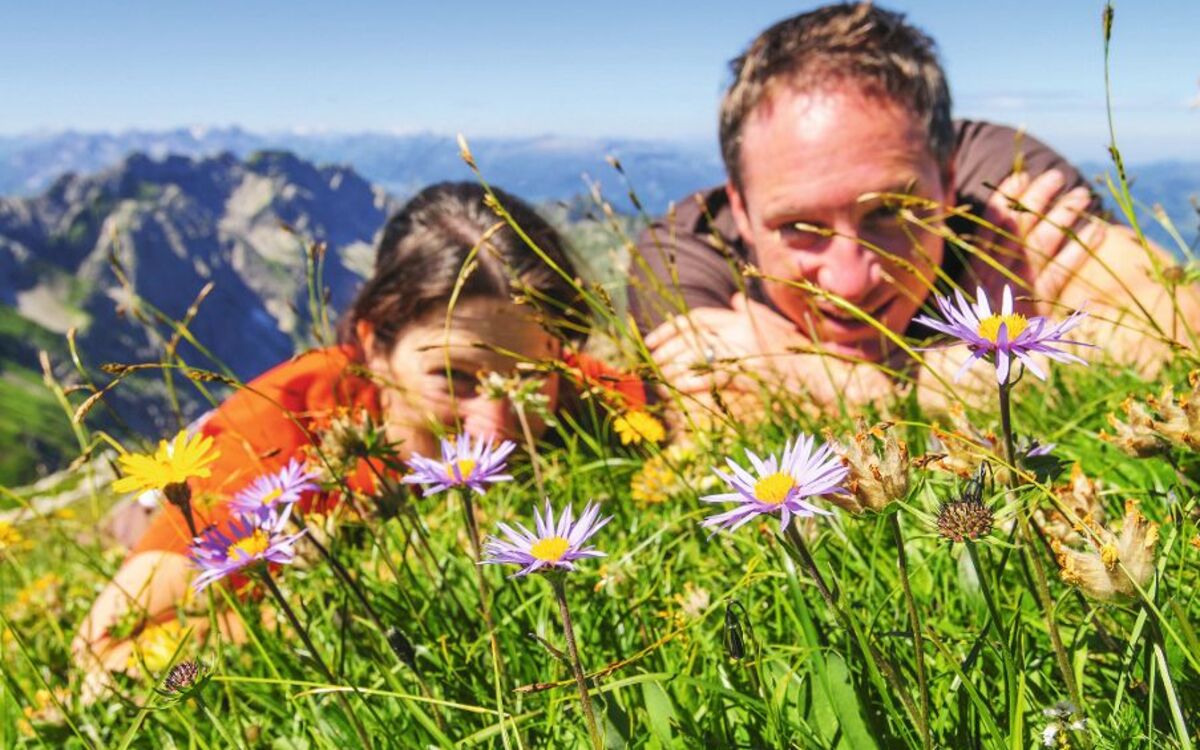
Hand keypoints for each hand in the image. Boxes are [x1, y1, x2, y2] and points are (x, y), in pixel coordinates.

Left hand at [643, 293, 798, 393]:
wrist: (817, 372)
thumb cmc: (796, 351)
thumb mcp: (773, 325)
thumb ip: (751, 312)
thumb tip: (734, 298)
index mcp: (741, 317)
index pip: (696, 317)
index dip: (669, 328)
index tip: (650, 340)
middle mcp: (739, 329)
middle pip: (691, 336)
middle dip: (666, 349)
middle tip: (651, 361)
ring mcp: (743, 350)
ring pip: (696, 356)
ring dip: (673, 368)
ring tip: (661, 378)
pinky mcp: (748, 372)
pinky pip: (710, 377)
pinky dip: (691, 383)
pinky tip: (677, 390)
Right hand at [973, 169, 1106, 311]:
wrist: (972, 361)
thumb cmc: (969, 325)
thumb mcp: (965, 288)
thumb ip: (977, 259)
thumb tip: (990, 218)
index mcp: (975, 267)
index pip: (992, 224)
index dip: (1007, 197)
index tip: (1021, 177)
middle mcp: (996, 274)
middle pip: (1020, 227)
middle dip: (1039, 198)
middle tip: (1057, 177)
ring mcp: (1018, 289)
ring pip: (1043, 243)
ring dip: (1064, 216)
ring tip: (1081, 196)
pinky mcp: (1040, 305)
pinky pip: (1062, 271)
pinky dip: (1079, 249)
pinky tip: (1095, 230)